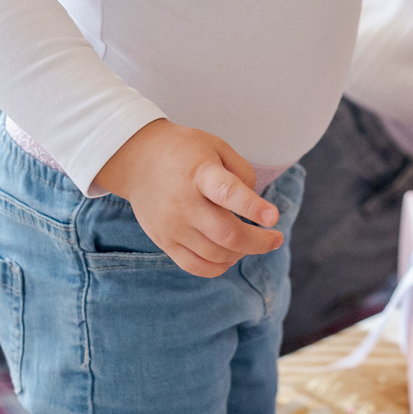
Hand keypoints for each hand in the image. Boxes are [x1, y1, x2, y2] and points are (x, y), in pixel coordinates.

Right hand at [93, 119, 282, 276]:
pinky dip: (218, 267)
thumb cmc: (185, 152)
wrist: (137, 160)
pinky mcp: (164, 241)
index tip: (274, 218)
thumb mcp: (216, 146)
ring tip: (251, 243)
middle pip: (227, 234)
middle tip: (276, 239)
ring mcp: (172, 225)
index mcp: (200, 173)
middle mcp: (184, 202)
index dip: (253, 207)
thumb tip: (256, 207)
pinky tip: (230, 257)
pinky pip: (195, 266)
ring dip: (241, 253)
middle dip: (259, 242)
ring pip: (215, 254)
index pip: (228, 193)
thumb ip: (242, 172)